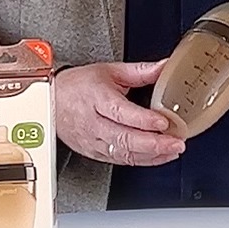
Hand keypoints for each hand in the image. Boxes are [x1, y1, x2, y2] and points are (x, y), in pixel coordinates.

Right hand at [55, 60, 185, 165]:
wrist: (51, 101)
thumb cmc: (78, 85)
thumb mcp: (109, 71)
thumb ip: (140, 71)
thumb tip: (165, 66)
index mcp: (97, 98)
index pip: (121, 112)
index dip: (143, 119)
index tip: (163, 122)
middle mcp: (93, 122)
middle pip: (124, 138)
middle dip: (154, 143)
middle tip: (176, 143)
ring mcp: (92, 140)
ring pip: (123, 153)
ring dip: (151, 155)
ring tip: (172, 150)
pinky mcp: (94, 152)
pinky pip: (119, 160)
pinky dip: (141, 160)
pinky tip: (158, 156)